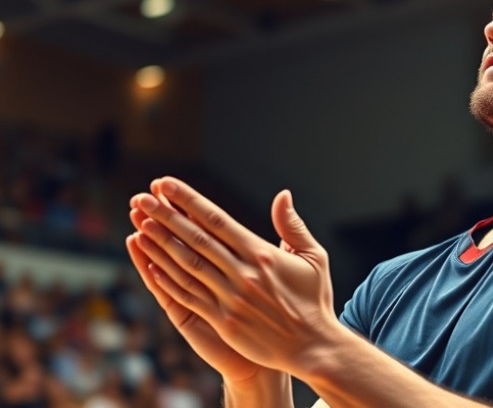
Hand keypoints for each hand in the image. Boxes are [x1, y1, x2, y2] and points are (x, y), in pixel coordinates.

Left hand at [130, 177, 338, 376]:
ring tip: (139, 224)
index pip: (217, 221)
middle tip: (142, 198)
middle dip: (166, 216)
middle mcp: (243, 274)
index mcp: (262, 254)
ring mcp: (231, 299)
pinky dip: (168, 280)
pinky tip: (150, 265)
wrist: (313, 346)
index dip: (189, 201)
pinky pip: (190, 296)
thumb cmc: (314, 300)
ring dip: (160, 244)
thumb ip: (293, 225)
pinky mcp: (224, 322)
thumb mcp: (313, 257)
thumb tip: (282, 195)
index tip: (166, 185)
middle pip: (196, 239)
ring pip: (187, 266)